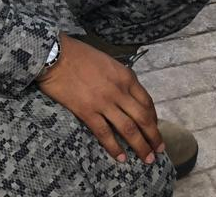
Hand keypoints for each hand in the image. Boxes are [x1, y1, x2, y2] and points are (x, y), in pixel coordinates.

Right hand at [37, 35, 163, 163]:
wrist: (56, 55)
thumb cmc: (81, 55)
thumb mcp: (109, 63)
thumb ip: (120, 80)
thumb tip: (127, 97)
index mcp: (127, 77)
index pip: (147, 102)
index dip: (154, 119)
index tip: (156, 131)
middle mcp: (120, 90)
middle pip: (143, 118)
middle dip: (153, 137)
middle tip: (159, 151)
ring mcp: (104, 102)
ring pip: (128, 129)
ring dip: (140, 146)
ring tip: (146, 159)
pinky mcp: (87, 112)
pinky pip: (104, 133)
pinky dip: (114, 147)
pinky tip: (121, 158)